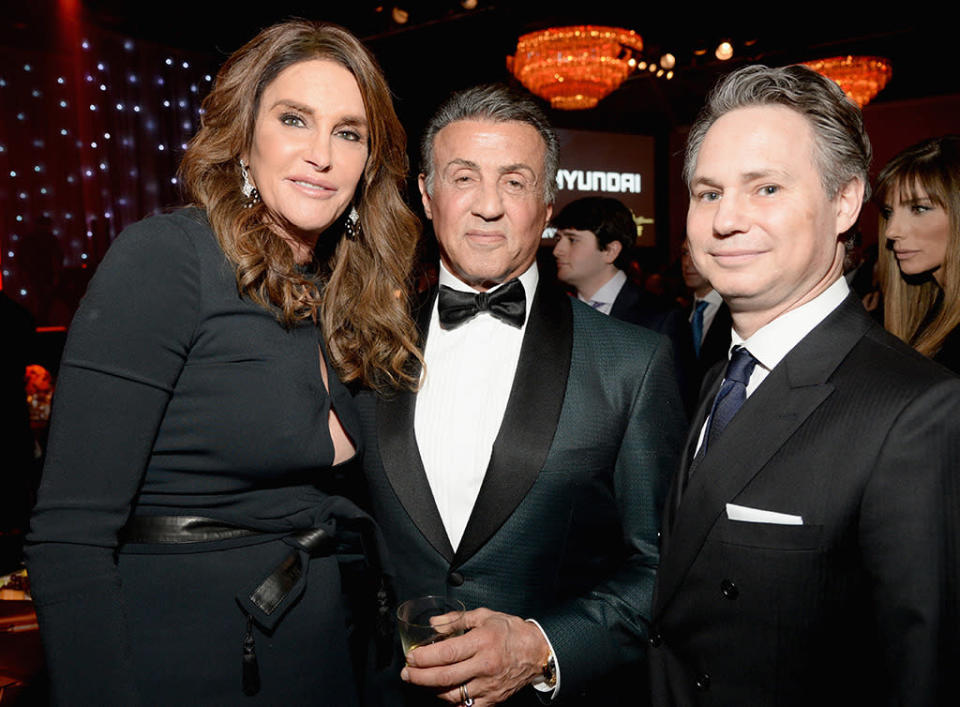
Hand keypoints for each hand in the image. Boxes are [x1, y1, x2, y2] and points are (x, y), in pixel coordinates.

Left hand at [401, 607, 549, 704]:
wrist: (537, 651)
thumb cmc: (510, 631)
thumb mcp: (485, 616)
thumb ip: (456, 619)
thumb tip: (433, 623)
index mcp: (481, 642)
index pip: (446, 653)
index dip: (424, 658)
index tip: (411, 657)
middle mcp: (484, 665)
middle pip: (444, 677)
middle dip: (419, 677)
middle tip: (406, 674)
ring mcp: (488, 685)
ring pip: (453, 694)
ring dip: (432, 690)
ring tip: (423, 681)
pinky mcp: (493, 699)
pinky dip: (452, 702)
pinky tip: (444, 693)